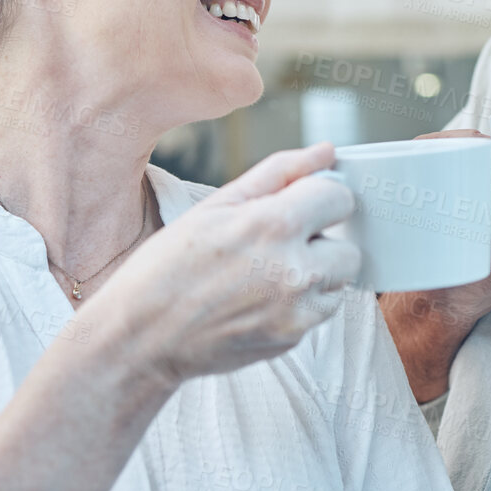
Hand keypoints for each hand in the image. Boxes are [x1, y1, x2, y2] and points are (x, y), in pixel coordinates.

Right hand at [89, 143, 361, 386]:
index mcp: (274, 225)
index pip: (339, 197)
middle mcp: (294, 271)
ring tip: (265, 274)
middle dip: (321, 242)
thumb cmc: (169, 266)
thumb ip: (279, 172)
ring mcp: (296, 311)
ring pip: (338, 283)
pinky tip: (259, 300)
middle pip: (349, 247)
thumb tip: (326, 152)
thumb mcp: (217, 204)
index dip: (319, 199)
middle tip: (277, 245)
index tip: (300, 206)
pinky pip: (318, 312)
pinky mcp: (292, 339)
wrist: (142, 337)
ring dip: (315, 275)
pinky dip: (299, 304)